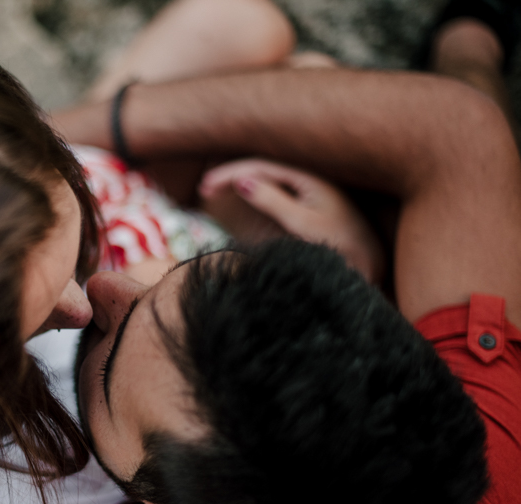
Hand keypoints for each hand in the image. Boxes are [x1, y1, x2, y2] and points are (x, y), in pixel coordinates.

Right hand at [199, 159, 384, 284]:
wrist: (372, 265)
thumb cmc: (342, 245)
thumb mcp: (303, 224)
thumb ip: (273, 201)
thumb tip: (242, 181)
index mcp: (309, 177)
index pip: (260, 167)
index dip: (230, 174)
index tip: (205, 187)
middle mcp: (310, 178)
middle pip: (262, 168)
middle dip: (231, 175)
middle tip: (203, 189)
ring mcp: (311, 190)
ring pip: (267, 177)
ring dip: (240, 182)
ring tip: (214, 190)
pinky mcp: (311, 203)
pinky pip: (276, 189)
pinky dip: (254, 191)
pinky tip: (242, 195)